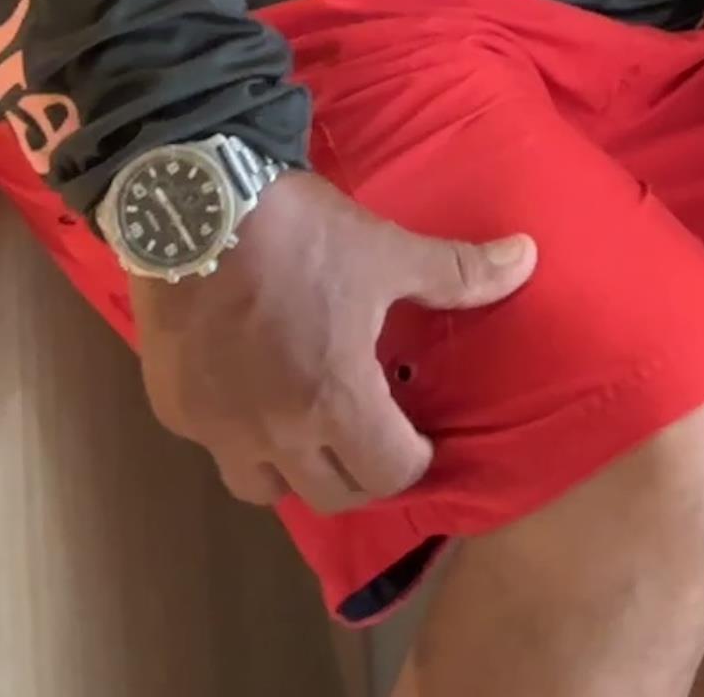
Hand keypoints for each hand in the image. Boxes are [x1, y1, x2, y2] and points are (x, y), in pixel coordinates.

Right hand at [128, 169, 535, 514]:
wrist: (192, 207)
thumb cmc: (300, 234)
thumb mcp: (387, 249)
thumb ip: (458, 272)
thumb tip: (528, 259)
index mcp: (334, 400)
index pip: (388, 475)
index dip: (415, 458)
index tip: (421, 435)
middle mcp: (274, 434)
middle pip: (330, 496)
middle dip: (363, 473)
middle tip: (375, 434)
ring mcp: (217, 429)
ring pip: (265, 489)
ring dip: (297, 471)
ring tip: (312, 424)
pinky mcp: (175, 411)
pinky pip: (217, 447)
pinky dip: (242, 435)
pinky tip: (255, 391)